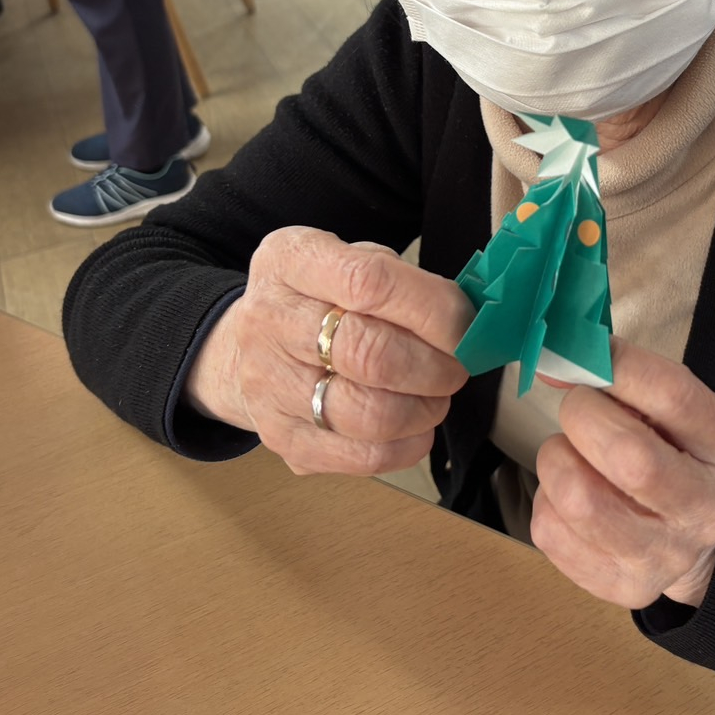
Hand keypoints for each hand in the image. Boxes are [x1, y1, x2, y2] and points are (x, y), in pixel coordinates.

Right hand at [185, 227, 471, 475]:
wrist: (245, 346)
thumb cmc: (316, 297)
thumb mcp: (347, 258)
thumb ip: (401, 279)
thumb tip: (469, 320)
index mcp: (291, 261)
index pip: (369, 283)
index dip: (432, 309)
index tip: (465, 325)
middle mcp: (270, 320)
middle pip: (370, 354)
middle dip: (435, 366)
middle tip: (457, 365)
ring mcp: (270, 385)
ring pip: (368, 414)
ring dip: (424, 410)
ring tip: (436, 396)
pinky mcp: (281, 438)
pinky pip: (360, 457)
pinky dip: (406, 446)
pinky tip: (415, 427)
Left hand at [530, 337, 714, 610]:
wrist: (693, 539)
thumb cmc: (676, 453)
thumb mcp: (677, 409)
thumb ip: (628, 378)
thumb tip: (556, 362)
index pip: (673, 395)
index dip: (617, 367)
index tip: (585, 356)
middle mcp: (707, 511)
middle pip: (629, 457)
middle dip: (583, 416)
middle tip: (577, 406)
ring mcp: (663, 557)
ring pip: (579, 498)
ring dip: (557, 459)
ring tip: (570, 452)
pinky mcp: (618, 585)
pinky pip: (550, 531)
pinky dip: (546, 500)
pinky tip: (572, 492)